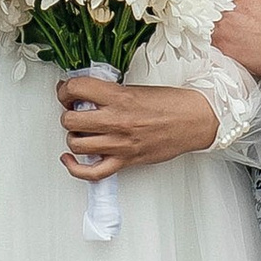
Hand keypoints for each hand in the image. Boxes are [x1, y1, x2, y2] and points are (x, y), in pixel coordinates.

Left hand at [54, 71, 220, 179]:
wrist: (195, 120)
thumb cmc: (172, 104)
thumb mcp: (137, 88)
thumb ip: (110, 93)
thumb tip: (87, 95)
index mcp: (119, 97)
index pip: (77, 89)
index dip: (65, 89)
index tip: (66, 92)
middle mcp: (117, 121)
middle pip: (70, 120)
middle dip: (67, 114)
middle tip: (73, 111)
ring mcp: (120, 144)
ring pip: (76, 144)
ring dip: (73, 137)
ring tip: (80, 131)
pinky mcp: (126, 161)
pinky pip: (93, 172)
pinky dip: (75, 168)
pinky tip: (70, 160)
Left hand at [212, 0, 260, 83]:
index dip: (222, 3)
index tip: (226, 9)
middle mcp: (227, 15)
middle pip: (211, 15)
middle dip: (218, 19)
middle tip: (230, 26)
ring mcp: (224, 35)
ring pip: (209, 32)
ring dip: (216, 34)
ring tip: (230, 40)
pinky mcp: (227, 54)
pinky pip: (213, 51)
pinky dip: (218, 50)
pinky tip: (229, 52)